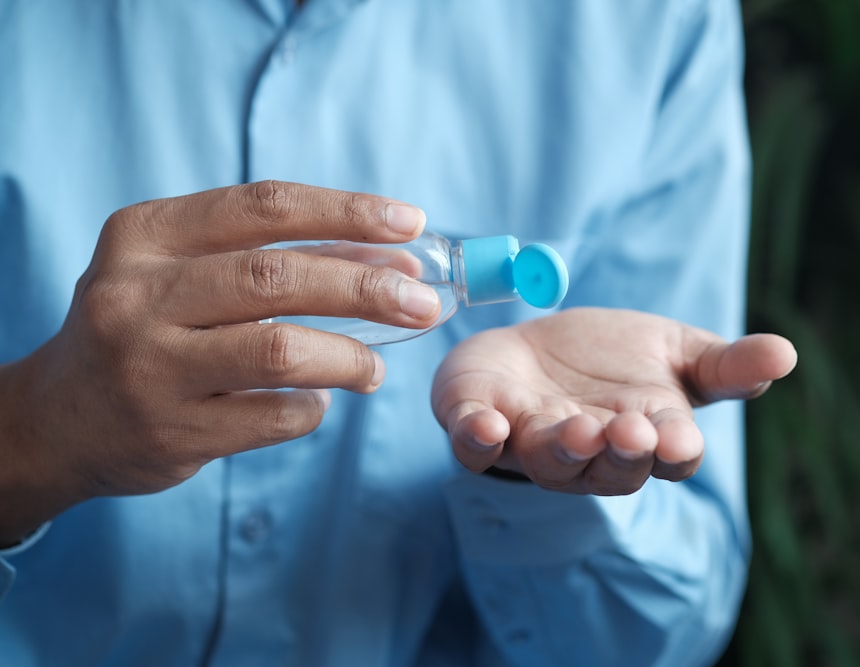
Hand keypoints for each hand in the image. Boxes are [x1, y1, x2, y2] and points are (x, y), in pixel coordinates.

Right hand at [0, 181, 440, 543]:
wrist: (57, 420)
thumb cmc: (143, 330)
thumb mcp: (182, 274)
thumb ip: (273, 259)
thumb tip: (393, 260)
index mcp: (144, 235)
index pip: (265, 206)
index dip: (348, 212)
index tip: (411, 223)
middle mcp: (136, 295)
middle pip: (278, 277)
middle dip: (368, 287)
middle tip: (426, 304)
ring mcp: (148, 367)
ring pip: (281, 351)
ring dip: (350, 357)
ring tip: (377, 368)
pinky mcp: (169, 432)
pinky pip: (274, 416)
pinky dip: (313, 407)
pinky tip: (319, 400)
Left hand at [432, 307, 796, 494]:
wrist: (532, 353)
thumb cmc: (610, 362)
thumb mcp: (675, 353)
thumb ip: (726, 364)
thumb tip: (786, 354)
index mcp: (645, 435)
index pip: (669, 454)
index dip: (673, 448)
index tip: (677, 436)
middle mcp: (590, 453)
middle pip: (610, 469)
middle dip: (619, 453)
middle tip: (628, 431)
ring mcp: (532, 443)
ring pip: (549, 460)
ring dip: (564, 448)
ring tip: (579, 429)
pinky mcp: (479, 425)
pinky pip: (476, 447)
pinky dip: (480, 438)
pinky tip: (489, 424)